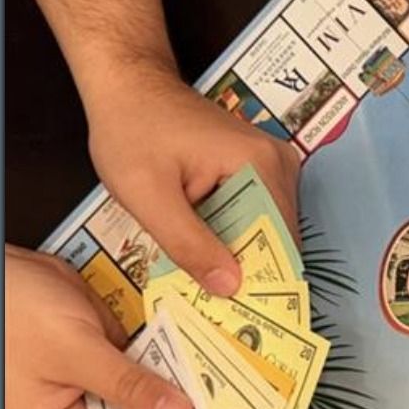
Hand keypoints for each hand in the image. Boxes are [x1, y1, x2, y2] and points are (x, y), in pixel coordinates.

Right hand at [4, 246, 192, 408]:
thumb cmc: (6, 308)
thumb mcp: (71, 349)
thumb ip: (125, 384)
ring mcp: (83, 388)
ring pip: (138, 404)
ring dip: (171, 393)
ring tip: (215, 390)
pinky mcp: (95, 358)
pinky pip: (135, 369)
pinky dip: (160, 363)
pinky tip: (190, 359)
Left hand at [86, 67, 299, 295]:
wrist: (128, 86)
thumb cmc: (132, 131)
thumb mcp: (148, 195)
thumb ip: (188, 242)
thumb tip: (231, 288)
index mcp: (260, 166)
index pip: (279, 242)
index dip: (263, 284)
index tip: (246, 323)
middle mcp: (279, 164)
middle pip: (277, 239)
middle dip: (250, 275)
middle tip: (222, 316)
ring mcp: (272, 166)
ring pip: (266, 232)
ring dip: (241, 260)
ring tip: (211, 291)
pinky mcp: (258, 170)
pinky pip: (255, 217)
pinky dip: (234, 240)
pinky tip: (208, 259)